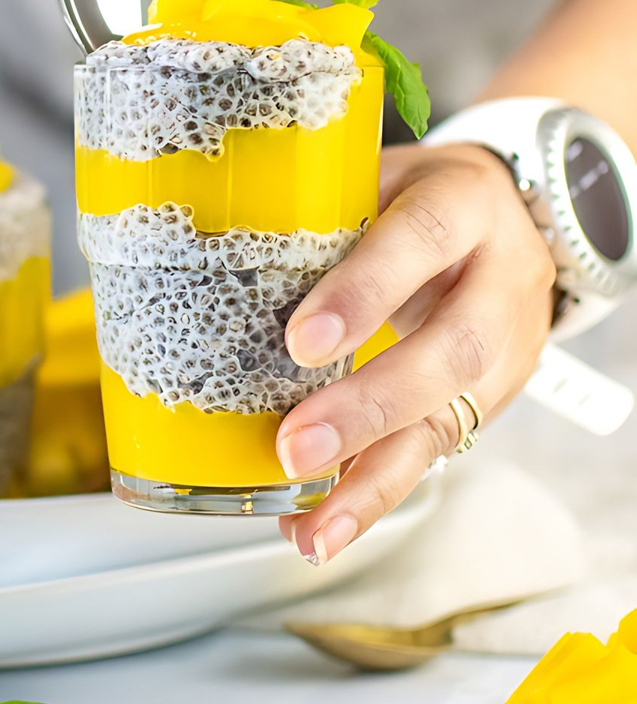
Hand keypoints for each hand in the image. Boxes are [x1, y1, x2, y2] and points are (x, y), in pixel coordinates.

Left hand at [275, 143, 556, 564]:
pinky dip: (370, 494)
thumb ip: (312, 212)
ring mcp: (506, 346)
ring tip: (316, 523)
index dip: (365, 293)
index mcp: (465, 202)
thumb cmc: (412, 197)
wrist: (501, 217)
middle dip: (369, 407)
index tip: (302, 343)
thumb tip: (197, 249)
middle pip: (450, 349)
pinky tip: (323, 526)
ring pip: (448, 417)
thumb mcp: (372, 177)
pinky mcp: (489, 399)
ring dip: (372, 478)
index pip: (422, 240)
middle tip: (297, 446)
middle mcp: (499, 278)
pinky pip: (432, 453)